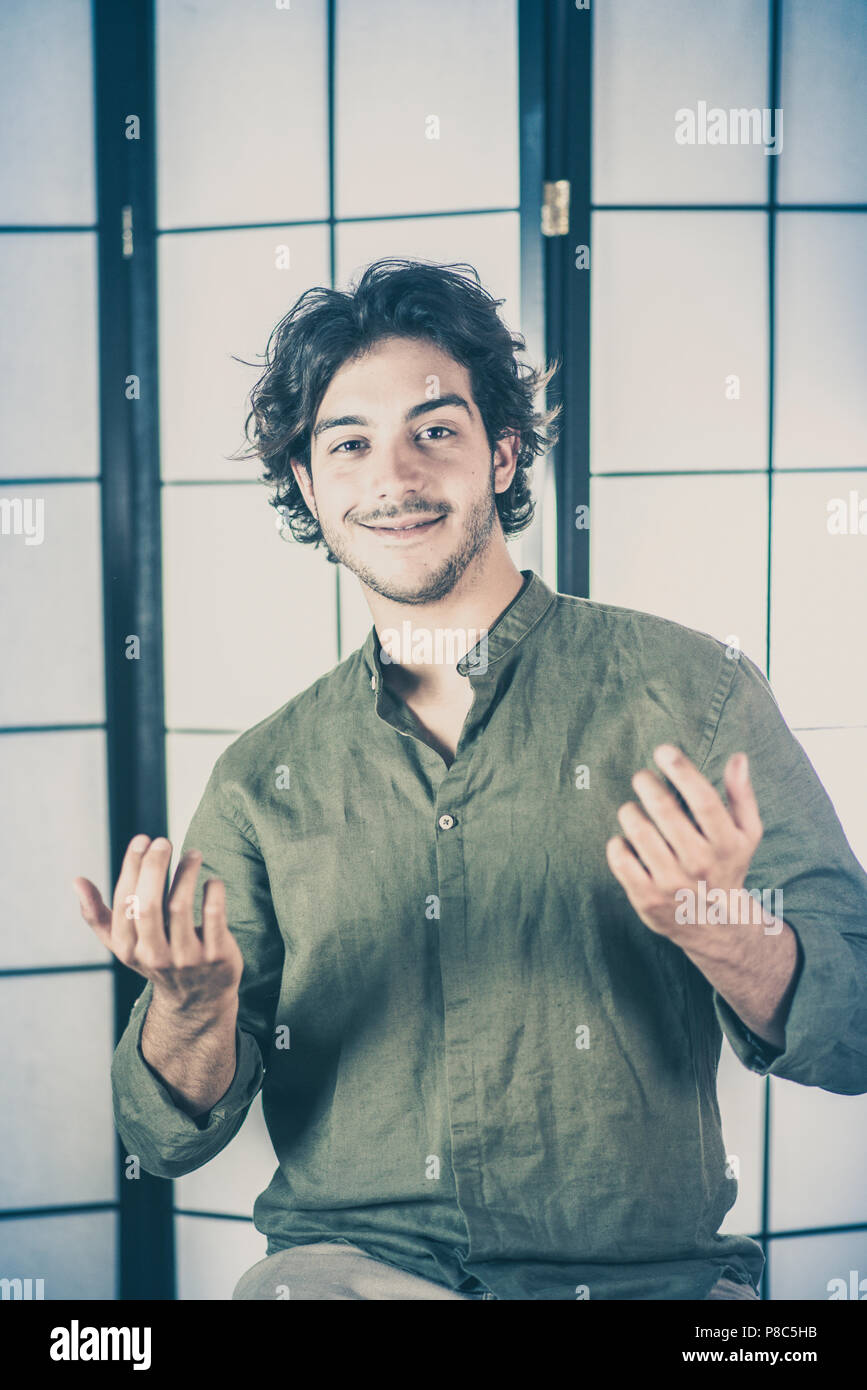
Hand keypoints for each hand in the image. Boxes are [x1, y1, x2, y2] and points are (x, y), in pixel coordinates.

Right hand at [73, 836, 242, 1013]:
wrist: (198, 1000)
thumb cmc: (156, 958)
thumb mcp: (124, 944)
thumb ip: (98, 915)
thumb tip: (76, 881)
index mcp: (128, 948)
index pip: (125, 902)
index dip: (131, 867)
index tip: (142, 840)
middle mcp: (154, 955)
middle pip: (149, 904)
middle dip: (154, 867)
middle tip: (163, 841)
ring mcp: (186, 958)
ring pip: (180, 907)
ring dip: (185, 873)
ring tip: (192, 853)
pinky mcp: (217, 956)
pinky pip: (215, 917)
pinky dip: (213, 892)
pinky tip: (212, 880)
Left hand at [605, 744, 763, 940]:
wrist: (715, 925)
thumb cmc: (727, 866)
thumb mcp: (745, 834)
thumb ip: (741, 795)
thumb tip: (738, 757)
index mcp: (726, 843)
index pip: (703, 800)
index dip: (681, 771)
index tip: (664, 750)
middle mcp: (700, 863)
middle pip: (666, 812)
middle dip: (648, 785)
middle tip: (642, 777)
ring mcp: (672, 882)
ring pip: (639, 831)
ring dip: (631, 811)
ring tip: (634, 809)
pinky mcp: (646, 897)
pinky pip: (620, 858)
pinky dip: (618, 842)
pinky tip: (627, 839)